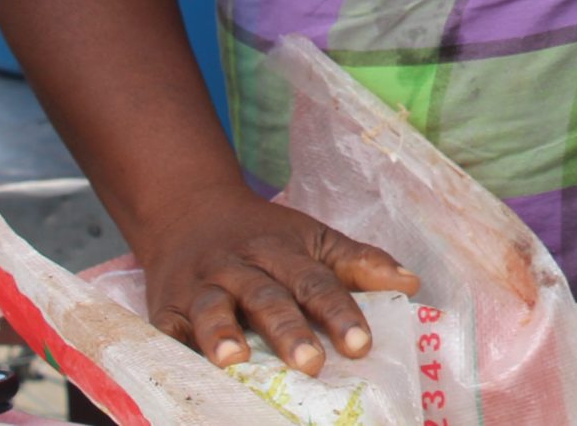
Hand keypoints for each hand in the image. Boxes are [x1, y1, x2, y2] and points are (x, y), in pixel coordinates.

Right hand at [137, 184, 419, 373]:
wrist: (188, 210)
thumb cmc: (263, 234)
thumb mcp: (313, 238)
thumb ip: (359, 262)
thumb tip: (411, 283)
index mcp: (283, 249)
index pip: (316, 282)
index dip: (340, 312)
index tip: (362, 345)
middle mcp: (241, 266)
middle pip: (268, 298)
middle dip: (289, 331)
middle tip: (311, 364)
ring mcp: (200, 287)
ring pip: (213, 310)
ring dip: (222, 334)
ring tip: (236, 360)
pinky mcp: (164, 308)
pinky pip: (167, 330)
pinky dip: (173, 348)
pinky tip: (183, 365)